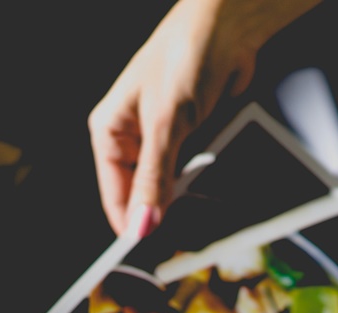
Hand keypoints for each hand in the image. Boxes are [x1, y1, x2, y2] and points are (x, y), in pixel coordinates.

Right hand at [88, 0, 319, 235]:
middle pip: (143, 195)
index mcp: (110, 131)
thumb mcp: (167, 124)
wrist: (227, 32)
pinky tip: (216, 196)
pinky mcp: (192, 139)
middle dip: (164, 216)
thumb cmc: (185, 60)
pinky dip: (205, 185)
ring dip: (188, 201)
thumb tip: (142, 224)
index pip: (113, 195)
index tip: (149, 255)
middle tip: (185, 241)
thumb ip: (155, 178)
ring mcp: (164, 140)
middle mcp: (133, 138)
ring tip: (204, 218)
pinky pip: (195, 174)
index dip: (131, 225)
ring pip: (172, 188)